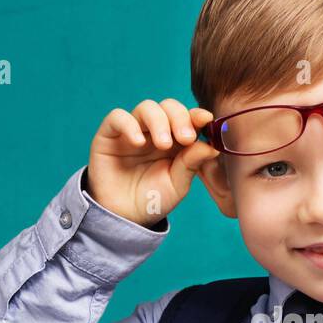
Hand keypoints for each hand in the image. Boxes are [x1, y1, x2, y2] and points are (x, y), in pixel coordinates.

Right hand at [86, 99, 218, 226]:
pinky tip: (138, 142)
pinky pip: (117, 117)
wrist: (124, 216)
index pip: (187, 117)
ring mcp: (132, 130)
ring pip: (146, 108)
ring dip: (159, 121)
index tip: (206, 119)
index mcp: (176, 139)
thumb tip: (213, 146)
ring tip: (163, 144)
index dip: (197, 115)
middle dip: (180, 118)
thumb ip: (192, 163)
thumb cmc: (153, 199)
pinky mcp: (109, 134)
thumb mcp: (178, 183)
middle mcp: (154, 130)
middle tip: (186, 138)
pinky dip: (129, 125)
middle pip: (168, 107)